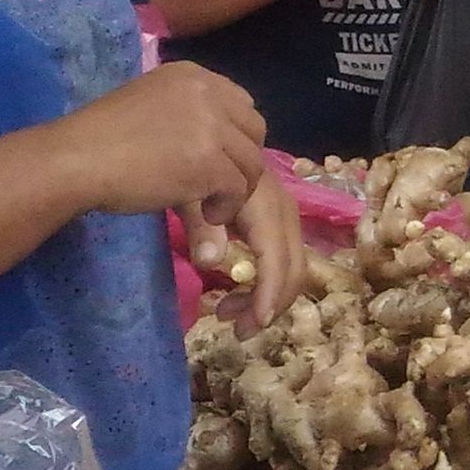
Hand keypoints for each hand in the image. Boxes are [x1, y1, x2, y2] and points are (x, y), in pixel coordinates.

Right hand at [67, 62, 270, 220]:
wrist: (77, 158)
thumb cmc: (100, 138)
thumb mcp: (148, 106)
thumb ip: (183, 114)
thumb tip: (212, 142)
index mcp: (191, 75)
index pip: (240, 102)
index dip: (235, 136)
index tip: (220, 160)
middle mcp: (206, 92)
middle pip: (253, 129)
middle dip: (242, 161)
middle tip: (221, 186)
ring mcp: (211, 125)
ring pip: (250, 162)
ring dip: (235, 189)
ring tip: (209, 205)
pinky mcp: (209, 161)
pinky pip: (238, 188)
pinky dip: (226, 206)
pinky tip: (205, 214)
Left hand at [190, 164, 304, 328]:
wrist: (185, 138)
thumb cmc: (176, 166)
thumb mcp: (182, 193)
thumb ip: (199, 226)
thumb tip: (211, 263)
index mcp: (258, 198)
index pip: (275, 253)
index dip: (270, 291)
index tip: (255, 324)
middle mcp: (278, 203)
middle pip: (293, 262)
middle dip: (273, 302)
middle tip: (240, 331)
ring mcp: (280, 207)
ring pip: (291, 260)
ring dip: (269, 294)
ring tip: (229, 315)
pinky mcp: (273, 213)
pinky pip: (281, 251)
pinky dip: (266, 278)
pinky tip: (238, 290)